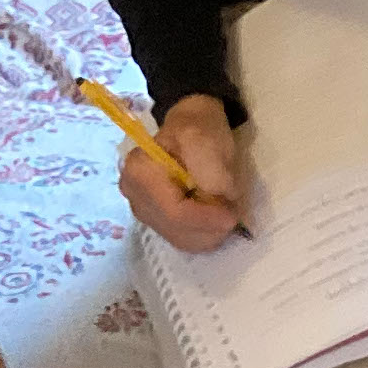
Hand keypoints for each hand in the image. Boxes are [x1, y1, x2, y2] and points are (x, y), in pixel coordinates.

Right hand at [123, 97, 244, 256]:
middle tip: (232, 212)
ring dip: (209, 233)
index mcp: (140, 172)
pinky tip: (214, 221)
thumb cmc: (198, 129)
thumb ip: (211, 171)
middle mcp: (134, 195)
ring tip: (223, 211)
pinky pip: (183, 241)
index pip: (174, 213)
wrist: (192, 127)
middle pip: (177, 230)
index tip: (233, 215)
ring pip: (182, 240)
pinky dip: (204, 235)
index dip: (206, 220)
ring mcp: (143, 211)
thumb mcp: (206, 140)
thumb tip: (220, 200)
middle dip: (210, 227)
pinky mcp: (156, 221)